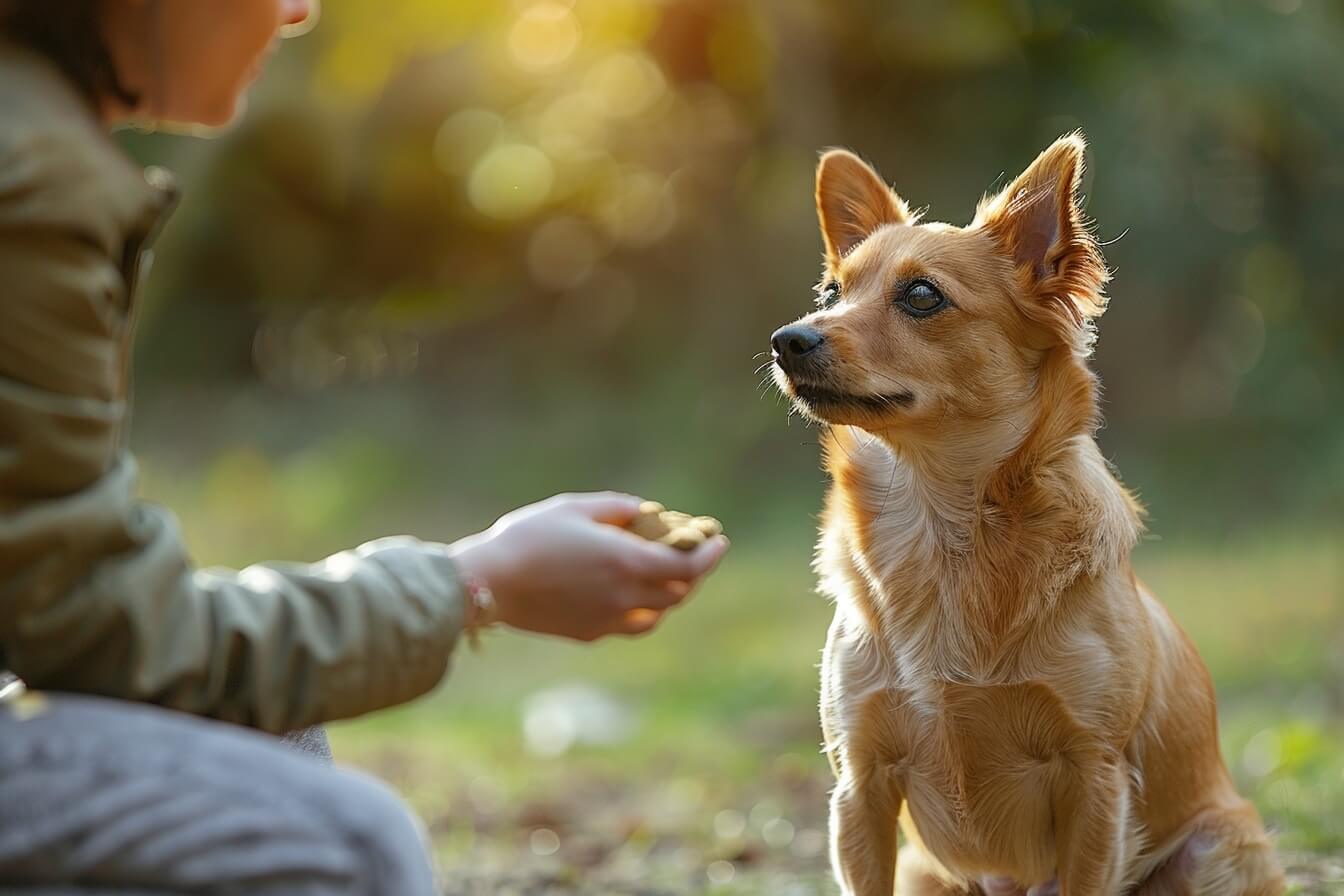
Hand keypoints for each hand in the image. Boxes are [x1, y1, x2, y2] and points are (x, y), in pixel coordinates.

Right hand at [448, 492, 728, 641]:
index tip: (719, 540)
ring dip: (668, 595)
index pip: (688, 566)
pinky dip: (641, 609)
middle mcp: (625, 597)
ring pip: (656, 615)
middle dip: (692, 573)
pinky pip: (628, 625)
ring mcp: (607, 621)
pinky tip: (630, 593)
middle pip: (677, 593)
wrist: (488, 583)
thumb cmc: (529, 537)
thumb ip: (617, 508)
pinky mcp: (588, 634)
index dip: (709, 554)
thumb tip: (645, 512)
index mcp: (627, 563)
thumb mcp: (575, 507)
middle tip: (692, 553)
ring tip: (664, 574)